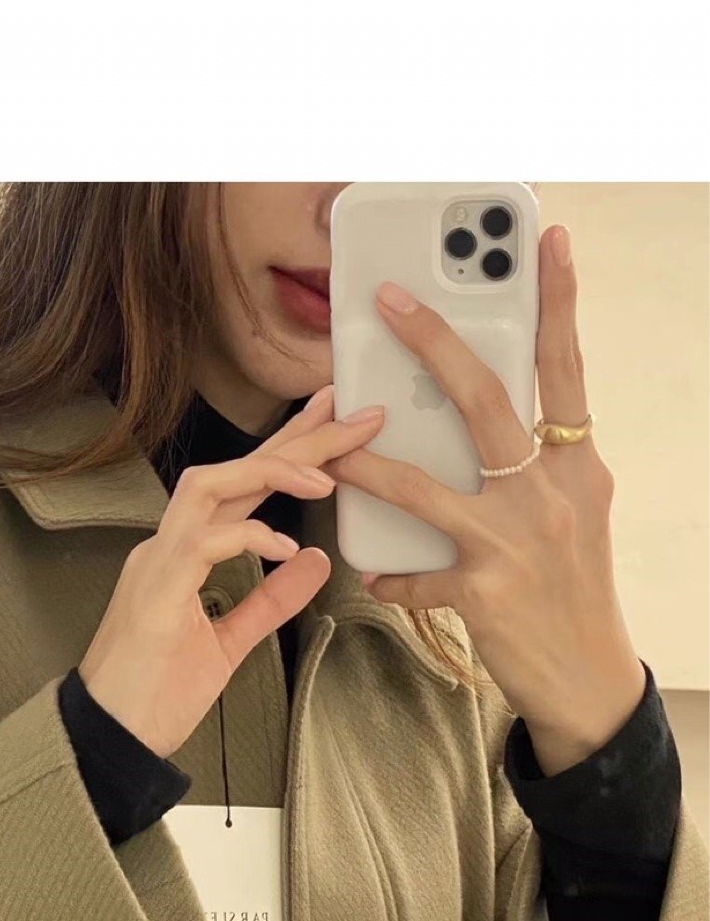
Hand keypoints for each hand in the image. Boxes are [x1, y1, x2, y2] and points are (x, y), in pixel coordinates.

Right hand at [79, 391, 382, 756]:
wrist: (110, 741)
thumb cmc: (155, 696)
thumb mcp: (229, 644)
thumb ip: (270, 601)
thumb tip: (315, 562)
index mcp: (182, 555)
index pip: (240, 489)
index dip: (287, 451)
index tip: (334, 423)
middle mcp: (167, 546)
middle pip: (231, 472)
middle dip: (293, 440)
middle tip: (347, 409)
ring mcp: (156, 564)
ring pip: (208, 487)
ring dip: (268, 473)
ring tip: (324, 477)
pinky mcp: (155, 593)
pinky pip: (203, 542)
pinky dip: (247, 536)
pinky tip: (284, 545)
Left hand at [330, 229, 645, 773]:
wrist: (590, 679)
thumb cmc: (575, 590)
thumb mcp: (575, 514)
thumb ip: (539, 465)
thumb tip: (493, 421)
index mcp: (576, 466)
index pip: (565, 369)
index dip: (556, 302)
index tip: (547, 242)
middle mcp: (549, 494)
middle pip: (486, 400)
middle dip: (433, 343)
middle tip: (391, 299)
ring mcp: (515, 542)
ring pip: (425, 486)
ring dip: (368, 465)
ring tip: (330, 448)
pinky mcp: (483, 592)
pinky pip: (416, 575)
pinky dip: (391, 576)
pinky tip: (375, 574)